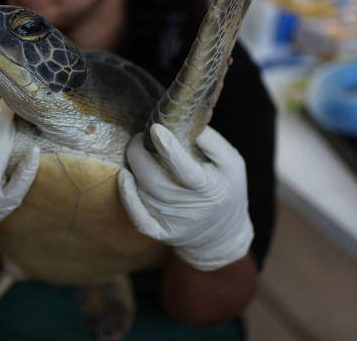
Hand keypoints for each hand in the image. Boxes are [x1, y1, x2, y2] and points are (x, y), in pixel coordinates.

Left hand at [118, 123, 252, 270]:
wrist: (223, 233)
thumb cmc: (227, 189)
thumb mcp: (232, 162)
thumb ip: (210, 141)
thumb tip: (182, 122)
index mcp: (208, 188)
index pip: (184, 169)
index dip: (168, 148)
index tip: (155, 128)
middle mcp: (188, 208)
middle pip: (154, 179)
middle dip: (139, 153)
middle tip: (140, 137)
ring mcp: (171, 222)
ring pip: (143, 191)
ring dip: (135, 168)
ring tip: (140, 153)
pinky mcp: (159, 231)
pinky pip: (137, 217)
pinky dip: (127, 196)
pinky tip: (125, 177)